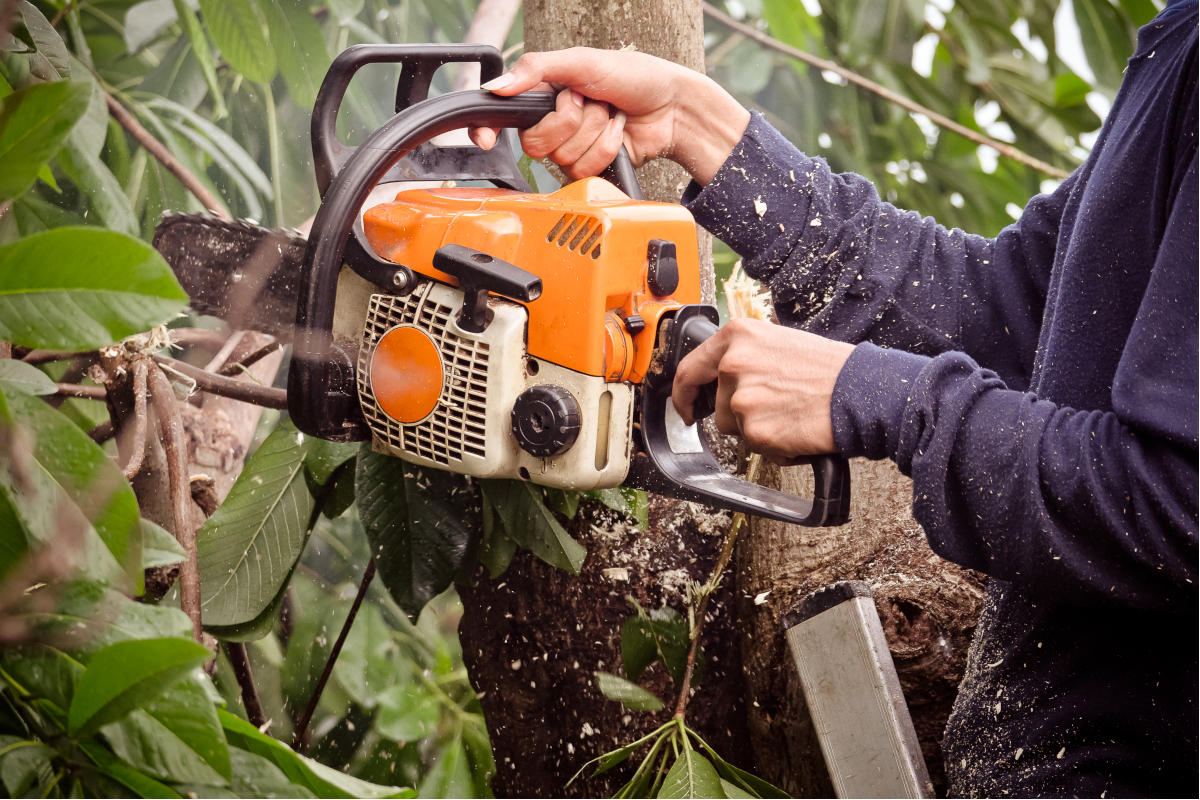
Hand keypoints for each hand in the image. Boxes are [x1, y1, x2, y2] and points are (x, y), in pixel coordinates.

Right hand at [468, 47, 749, 184]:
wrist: (672, 106)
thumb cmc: (633, 76)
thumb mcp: (581, 61)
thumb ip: (536, 70)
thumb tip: (497, 87)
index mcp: (544, 95)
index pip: (502, 117)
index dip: (489, 130)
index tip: (487, 139)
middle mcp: (554, 124)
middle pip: (535, 143)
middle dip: (569, 121)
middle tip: (589, 102)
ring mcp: (572, 148)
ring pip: (562, 157)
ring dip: (594, 131)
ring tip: (610, 115)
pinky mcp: (591, 168)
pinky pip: (584, 170)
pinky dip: (606, 147)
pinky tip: (618, 133)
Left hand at [671, 319, 855, 459]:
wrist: (859, 391)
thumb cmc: (828, 369)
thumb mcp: (778, 343)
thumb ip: (744, 357)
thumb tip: (718, 378)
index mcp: (737, 336)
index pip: (689, 369)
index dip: (684, 394)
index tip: (686, 407)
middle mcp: (733, 363)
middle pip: (716, 404)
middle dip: (738, 413)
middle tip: (775, 406)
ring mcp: (742, 398)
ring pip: (734, 427)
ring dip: (757, 427)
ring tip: (790, 412)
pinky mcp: (756, 430)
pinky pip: (755, 445)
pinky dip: (774, 444)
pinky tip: (795, 427)